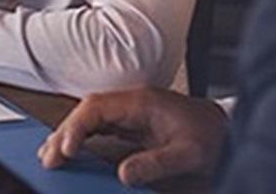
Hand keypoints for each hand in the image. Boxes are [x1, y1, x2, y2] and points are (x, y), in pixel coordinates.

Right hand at [38, 87, 227, 186]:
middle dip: (64, 133)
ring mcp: (131, 114)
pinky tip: (71, 154)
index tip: (65, 149)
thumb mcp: (189, 154)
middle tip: (48, 159)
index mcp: (142, 102)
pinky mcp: (133, 126)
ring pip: (90, 119)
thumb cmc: (211, 136)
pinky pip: (100, 129)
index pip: (96, 107)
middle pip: (87, 112)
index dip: (76, 127)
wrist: (227, 130)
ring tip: (50, 157)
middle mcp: (132, 104)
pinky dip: (82, 141)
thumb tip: (123, 174)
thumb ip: (157, 164)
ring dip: (69, 136)